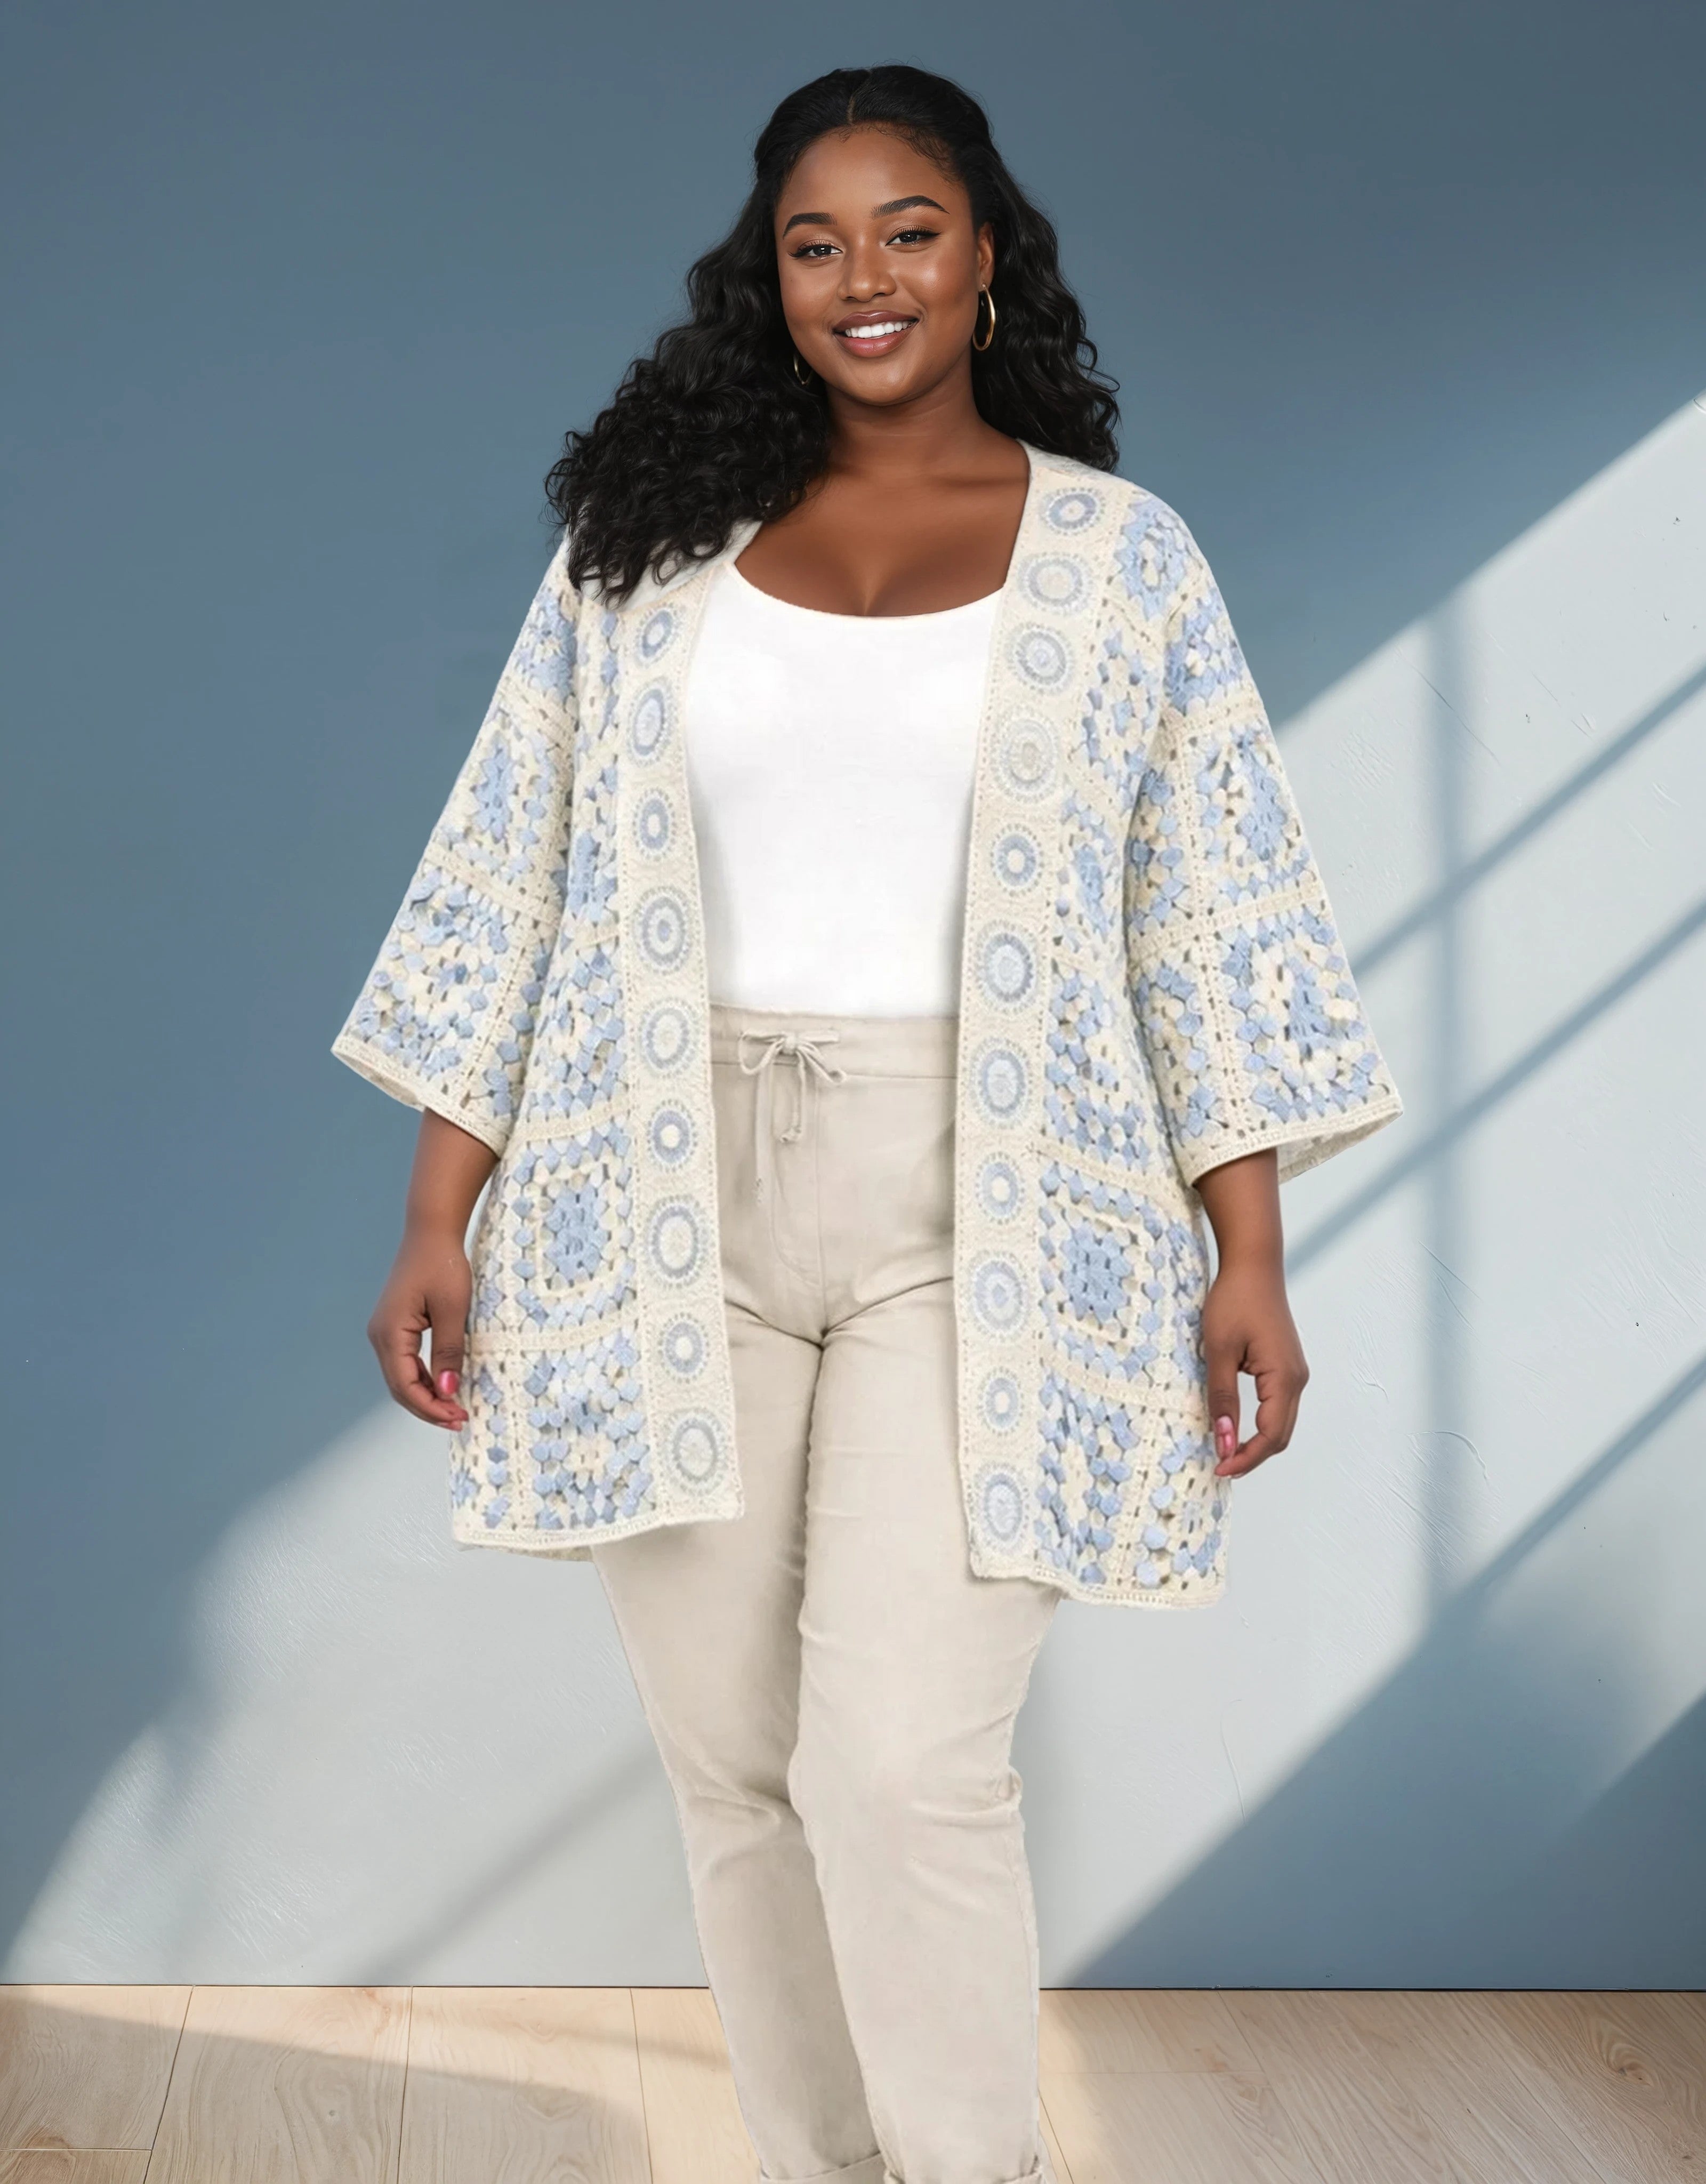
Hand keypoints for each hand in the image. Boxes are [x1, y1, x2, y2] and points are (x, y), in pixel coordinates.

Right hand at [367, 1223, 471, 1429]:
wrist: (431, 1233)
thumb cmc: (442, 1265)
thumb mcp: (452, 1310)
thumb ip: (448, 1352)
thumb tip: (448, 1392)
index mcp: (390, 1333)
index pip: (405, 1386)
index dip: (430, 1407)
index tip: (458, 1418)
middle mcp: (380, 1336)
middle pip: (400, 1387)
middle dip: (429, 1407)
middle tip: (460, 1420)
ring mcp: (385, 1331)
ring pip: (402, 1377)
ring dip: (426, 1395)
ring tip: (454, 1409)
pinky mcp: (394, 1326)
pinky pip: (405, 1362)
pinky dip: (424, 1378)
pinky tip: (444, 1385)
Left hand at [1202, 1257, 1308, 1477]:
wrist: (1254, 1265)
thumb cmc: (1234, 1301)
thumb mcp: (1219, 1350)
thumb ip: (1222, 1397)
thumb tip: (1223, 1441)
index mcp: (1284, 1378)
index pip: (1270, 1436)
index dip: (1245, 1457)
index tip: (1219, 1469)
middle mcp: (1297, 1379)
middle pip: (1281, 1435)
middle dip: (1252, 1456)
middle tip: (1220, 1467)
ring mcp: (1295, 1372)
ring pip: (1281, 1422)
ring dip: (1257, 1442)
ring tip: (1226, 1452)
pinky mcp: (1287, 1365)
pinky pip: (1279, 1406)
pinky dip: (1262, 1424)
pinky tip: (1238, 1426)